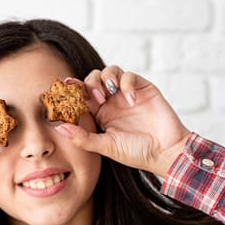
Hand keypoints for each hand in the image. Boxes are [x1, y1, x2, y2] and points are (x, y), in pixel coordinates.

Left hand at [57, 67, 190, 176]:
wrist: (165, 152)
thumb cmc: (136, 153)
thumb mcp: (105, 147)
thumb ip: (82, 138)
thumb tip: (59, 127)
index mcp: (100, 114)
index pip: (82, 96)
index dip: (73, 90)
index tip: (65, 87)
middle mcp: (112, 102)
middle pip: (93, 79)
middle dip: (90, 83)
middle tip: (95, 98)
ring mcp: (127, 94)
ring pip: (110, 72)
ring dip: (105, 78)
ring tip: (108, 95)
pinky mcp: (143, 89)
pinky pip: (129, 76)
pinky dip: (126, 83)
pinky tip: (130, 100)